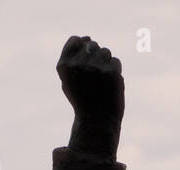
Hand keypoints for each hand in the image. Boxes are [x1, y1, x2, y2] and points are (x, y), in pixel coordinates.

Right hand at [57, 36, 123, 158]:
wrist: (97, 122)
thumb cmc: (82, 101)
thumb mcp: (68, 80)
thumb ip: (72, 58)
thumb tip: (85, 37)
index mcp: (64, 65)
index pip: (75, 40)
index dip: (83, 46)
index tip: (87, 59)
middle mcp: (78, 64)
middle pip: (92, 45)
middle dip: (96, 57)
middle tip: (96, 78)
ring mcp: (95, 66)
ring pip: (106, 52)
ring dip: (106, 64)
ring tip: (103, 82)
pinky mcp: (110, 71)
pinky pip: (115, 61)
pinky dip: (115, 72)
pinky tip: (110, 85)